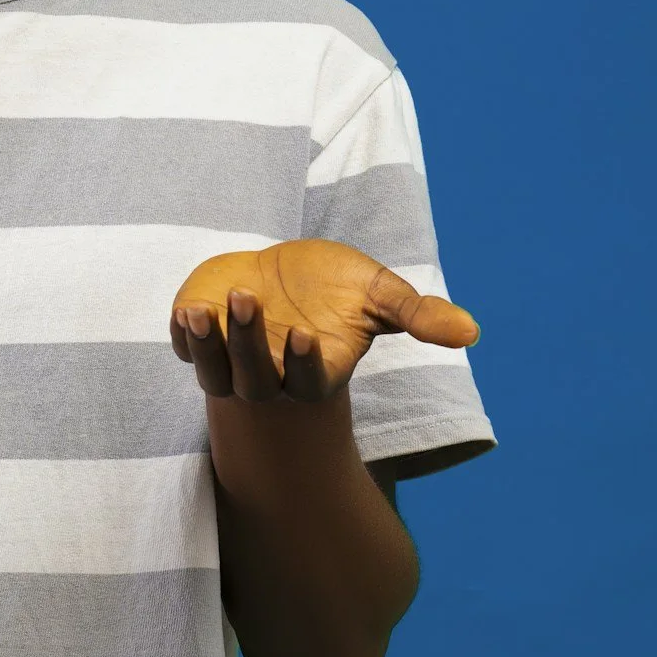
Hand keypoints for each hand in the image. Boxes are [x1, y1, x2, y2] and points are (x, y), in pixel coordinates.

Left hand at [170, 238, 479, 401]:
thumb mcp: (377, 295)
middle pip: (254, 376)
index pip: (307, 381)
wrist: (284, 275)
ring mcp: (230, 361)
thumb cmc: (335, 290)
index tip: (304, 333)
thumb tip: (473, 332)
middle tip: (247, 297)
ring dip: (206, 345)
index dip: (303, 364)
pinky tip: (184, 310)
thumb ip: (418, 314)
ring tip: (199, 311)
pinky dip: (183, 337)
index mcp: (315, 368)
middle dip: (249, 342)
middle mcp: (270, 374)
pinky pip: (185, 349)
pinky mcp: (199, 340)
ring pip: (213, 370)